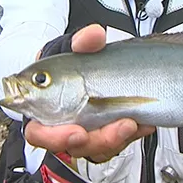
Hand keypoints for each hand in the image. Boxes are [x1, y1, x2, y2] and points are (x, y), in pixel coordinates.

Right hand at [24, 24, 154, 161]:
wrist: (90, 67)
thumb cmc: (71, 62)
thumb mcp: (74, 47)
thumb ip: (83, 42)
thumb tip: (94, 34)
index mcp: (41, 107)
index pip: (39, 133)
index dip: (55, 137)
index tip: (77, 132)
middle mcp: (60, 125)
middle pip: (72, 146)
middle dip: (96, 140)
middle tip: (116, 129)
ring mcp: (82, 131)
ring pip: (96, 149)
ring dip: (116, 138)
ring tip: (133, 122)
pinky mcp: (102, 135)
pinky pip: (115, 143)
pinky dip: (131, 134)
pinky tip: (144, 121)